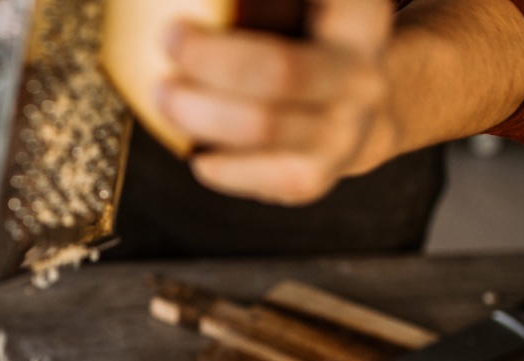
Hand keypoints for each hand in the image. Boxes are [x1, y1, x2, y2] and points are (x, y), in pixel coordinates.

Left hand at [161, 0, 394, 204]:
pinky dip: (215, 163)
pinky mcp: (312, 179)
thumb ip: (265, 3)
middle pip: (280, 70)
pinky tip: (194, 150)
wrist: (360, 121)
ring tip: (162, 93)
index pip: (324, 2)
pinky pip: (253, 174)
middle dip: (213, 58)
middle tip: (170, 40)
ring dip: (199, 112)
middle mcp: (360, 79)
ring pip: (261, 127)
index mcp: (360, 19)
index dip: (247, 23)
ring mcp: (341, 135)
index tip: (191, 11)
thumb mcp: (314, 9)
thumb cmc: (310, 47)